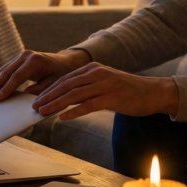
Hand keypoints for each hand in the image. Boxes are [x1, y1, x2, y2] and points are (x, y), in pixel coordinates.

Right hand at [0, 49, 91, 101]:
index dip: (6, 88)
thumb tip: (23, 97)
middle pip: (5, 73)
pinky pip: (3, 70)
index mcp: (34, 61)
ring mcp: (20, 56)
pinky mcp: (17, 60)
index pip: (17, 76)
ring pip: (2, 71)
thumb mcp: (54, 84)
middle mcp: (25, 56)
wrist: (66, 62)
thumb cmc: (62, 74)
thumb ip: (39, 90)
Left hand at [32, 63, 179, 118]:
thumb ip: (86, 86)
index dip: (49, 89)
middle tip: (34, 106)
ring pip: (74, 95)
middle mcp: (96, 74)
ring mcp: (104, 85)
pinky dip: (73, 111)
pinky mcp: (112, 98)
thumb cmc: (126, 90)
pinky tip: (62, 117)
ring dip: (56, 104)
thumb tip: (65, 96)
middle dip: (48, 96)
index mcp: (92, 68)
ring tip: (43, 112)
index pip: (65, 79)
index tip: (36, 98)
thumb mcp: (103, 82)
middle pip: (66, 86)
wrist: (152, 92)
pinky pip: (88, 105)